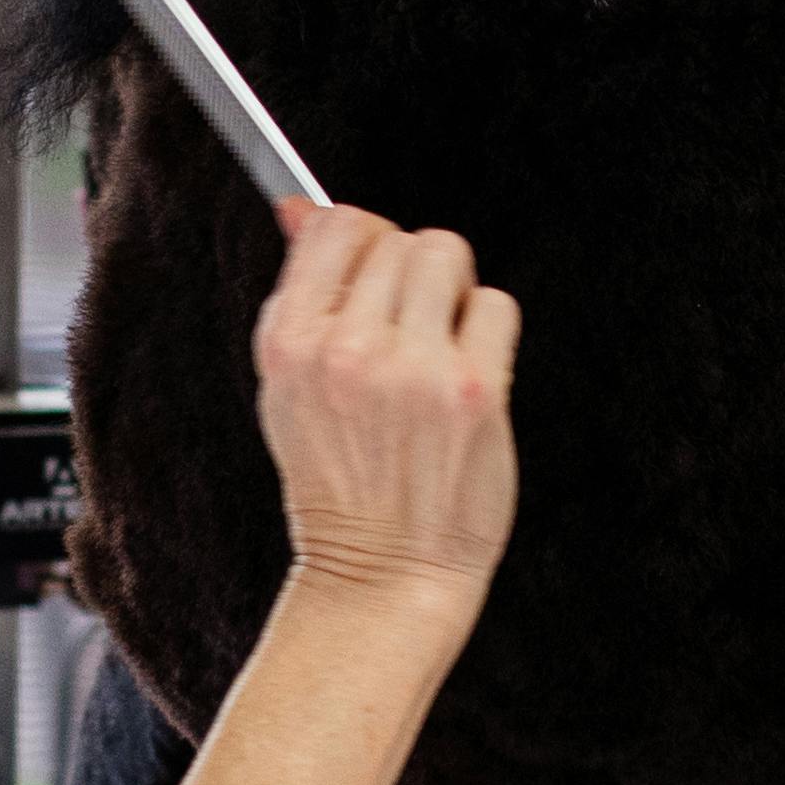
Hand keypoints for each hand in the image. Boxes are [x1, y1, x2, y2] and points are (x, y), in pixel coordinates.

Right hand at [251, 207, 519, 608]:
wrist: (383, 576)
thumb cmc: (341, 483)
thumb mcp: (289, 389)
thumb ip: (299, 296)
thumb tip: (302, 208)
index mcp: (290, 344)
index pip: (336, 226)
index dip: (363, 239)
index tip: (375, 272)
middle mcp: (348, 349)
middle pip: (399, 239)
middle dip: (410, 274)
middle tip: (409, 331)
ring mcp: (414, 369)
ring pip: (448, 257)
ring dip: (450, 292)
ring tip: (438, 348)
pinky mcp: (475, 390)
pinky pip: (495, 305)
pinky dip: (488, 331)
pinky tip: (468, 377)